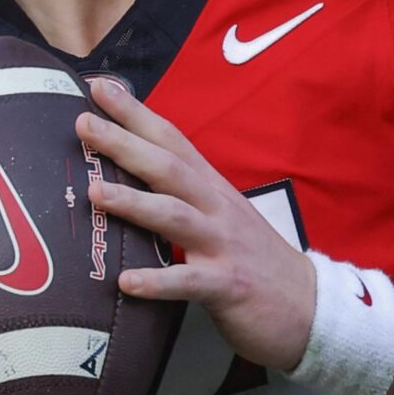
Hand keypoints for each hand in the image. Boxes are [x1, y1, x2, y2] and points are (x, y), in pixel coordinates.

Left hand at [77, 79, 317, 373]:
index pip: (171, 140)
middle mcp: (216, 209)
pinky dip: (158, 281)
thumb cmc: (253, 260)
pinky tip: (126, 282)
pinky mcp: (228, 286)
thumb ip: (184, 195)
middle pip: (168, 168)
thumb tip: (132, 174)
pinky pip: (189, 281)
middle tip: (84, 124)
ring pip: (175, 216)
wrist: (309, 307)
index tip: (99, 87)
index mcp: (211, 189)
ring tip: (95, 192)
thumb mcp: (221, 216)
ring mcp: (223, 246)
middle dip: (125, 144)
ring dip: (134, 203)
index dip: (136, 113)